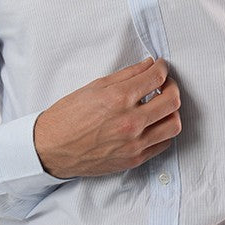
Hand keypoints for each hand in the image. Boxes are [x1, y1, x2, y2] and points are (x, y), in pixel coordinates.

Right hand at [33, 57, 181, 178]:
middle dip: (172, 86)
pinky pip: (163, 144)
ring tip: (161, 105)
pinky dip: (163, 131)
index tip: (161, 67)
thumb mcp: (94, 87)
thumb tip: (148, 65)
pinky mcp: (134, 159)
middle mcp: (130, 122)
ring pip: (173, 124)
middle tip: (164, 84)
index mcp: (118, 99)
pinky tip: (153, 124)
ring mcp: (134, 143)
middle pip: (172, 100)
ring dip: (171, 111)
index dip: (163, 68)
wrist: (51, 149)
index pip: (157, 78)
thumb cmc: (67, 117)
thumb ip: (126, 75)